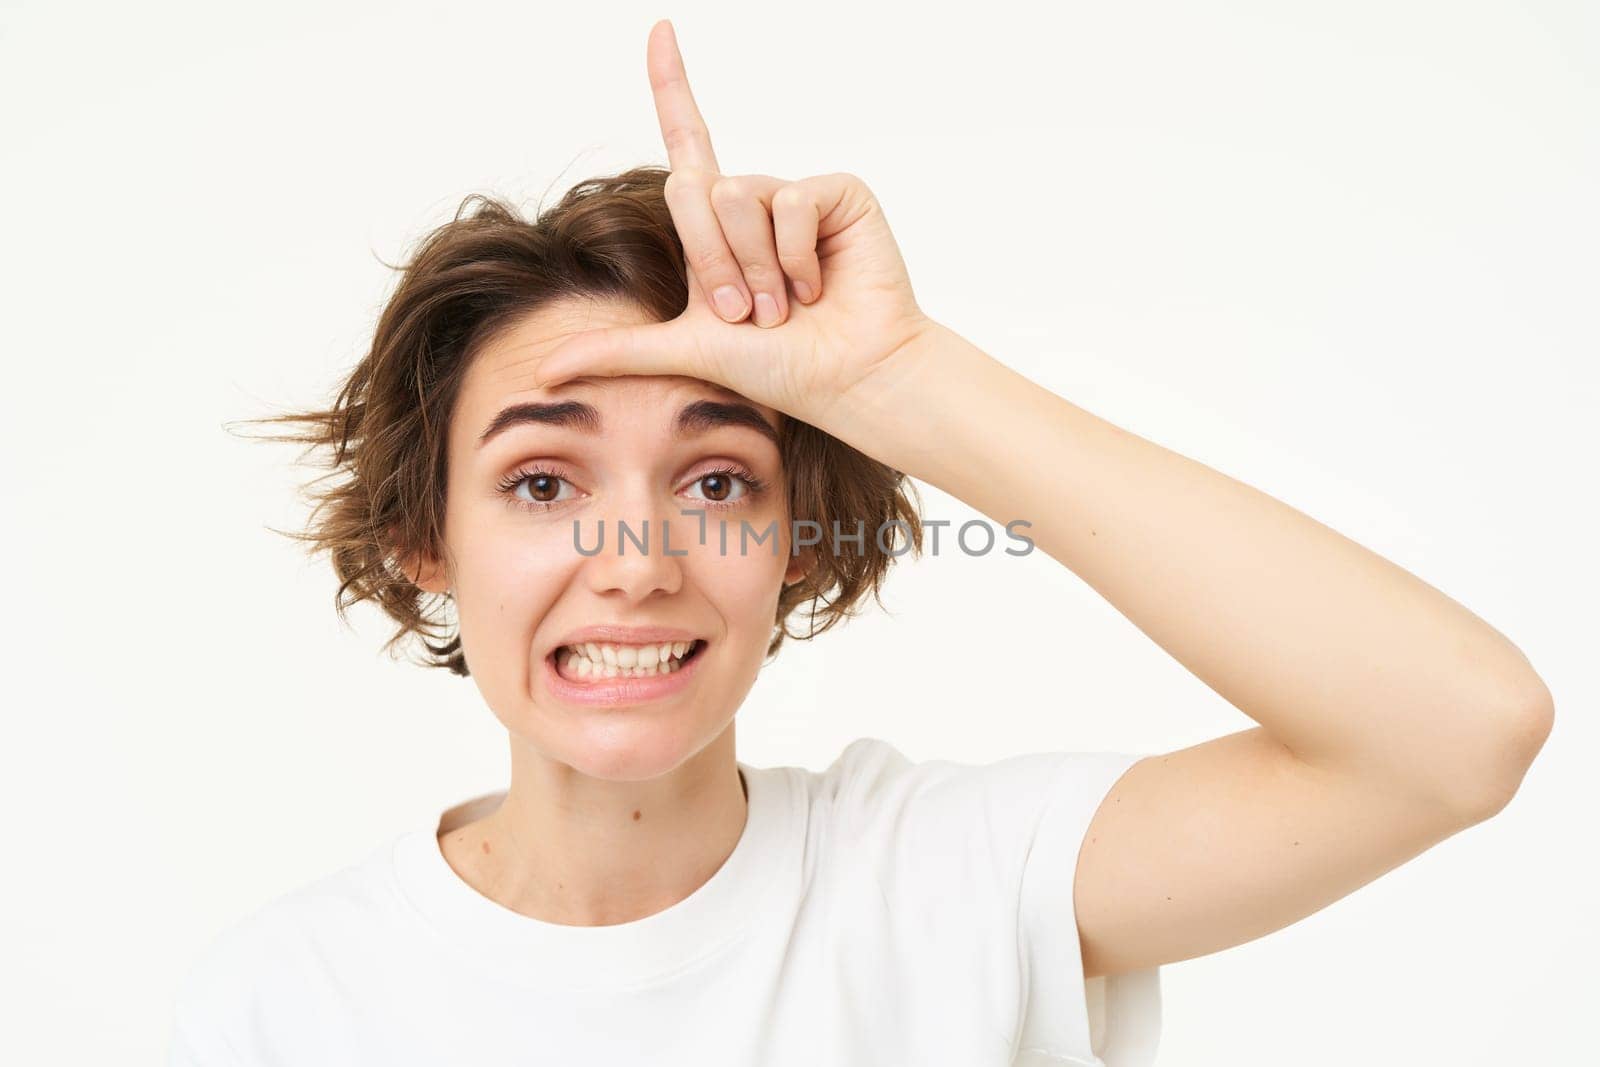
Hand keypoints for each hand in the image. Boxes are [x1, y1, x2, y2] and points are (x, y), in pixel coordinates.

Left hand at [533, 19, 937, 435]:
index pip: (688, 139)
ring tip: (785, 307)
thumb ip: (616, 351)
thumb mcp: (683, 352)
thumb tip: (543, 371)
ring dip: (756, 268)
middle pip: (695, 192)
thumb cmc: (778, 370)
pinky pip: (790, 200)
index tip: (660, 29)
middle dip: (714, 264)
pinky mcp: (837, 193)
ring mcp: (796, 195)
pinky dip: (795, 256)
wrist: (844, 381)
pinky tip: (819, 286)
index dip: (672, 84)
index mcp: (715, 228)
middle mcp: (753, 201)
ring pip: (738, 196)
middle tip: (748, 315)